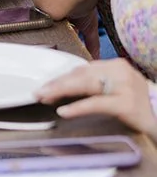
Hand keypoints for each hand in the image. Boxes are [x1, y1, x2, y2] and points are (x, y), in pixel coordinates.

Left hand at [37, 58, 156, 139]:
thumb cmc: (137, 106)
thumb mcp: (117, 89)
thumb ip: (96, 85)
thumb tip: (66, 87)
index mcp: (116, 66)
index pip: (83, 69)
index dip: (62, 77)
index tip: (46, 85)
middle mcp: (120, 72)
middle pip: (81, 75)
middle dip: (58, 83)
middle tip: (39, 92)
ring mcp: (125, 86)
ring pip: (86, 85)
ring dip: (61, 91)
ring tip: (45, 98)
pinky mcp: (126, 104)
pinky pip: (96, 103)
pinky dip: (77, 107)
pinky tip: (63, 111)